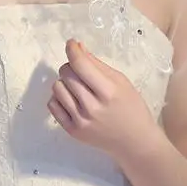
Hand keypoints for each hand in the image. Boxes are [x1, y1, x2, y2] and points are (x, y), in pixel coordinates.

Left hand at [47, 39, 156, 159]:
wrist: (134, 141)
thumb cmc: (131, 107)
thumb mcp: (121, 81)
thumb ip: (97, 64)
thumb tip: (77, 47)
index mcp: (108, 92)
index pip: (80, 65)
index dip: (72, 50)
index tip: (71, 44)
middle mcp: (91, 107)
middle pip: (66, 73)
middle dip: (72, 67)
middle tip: (82, 72)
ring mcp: (80, 120)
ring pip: (57, 87)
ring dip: (65, 82)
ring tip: (78, 88)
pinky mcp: (71, 130)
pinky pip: (52, 104)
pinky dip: (60, 97)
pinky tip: (72, 99)